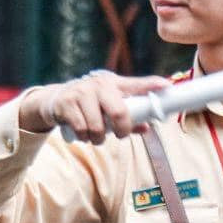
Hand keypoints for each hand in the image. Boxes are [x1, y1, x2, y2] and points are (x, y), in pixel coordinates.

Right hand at [20, 71, 170, 142]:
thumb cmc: (90, 103)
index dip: (152, 84)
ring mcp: (82, 92)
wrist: (55, 100)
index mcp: (114, 84)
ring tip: (96, 136)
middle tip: (120, 135)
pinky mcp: (67, 103)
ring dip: (98, 138)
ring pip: (98, 126)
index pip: (137, 84)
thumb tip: (147, 127)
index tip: (167, 85)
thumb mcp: (108, 105)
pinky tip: (83, 134)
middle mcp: (99, 85)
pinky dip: (84, 137)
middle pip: (119, 111)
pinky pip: (82, 129)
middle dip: (122, 129)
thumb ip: (128, 116)